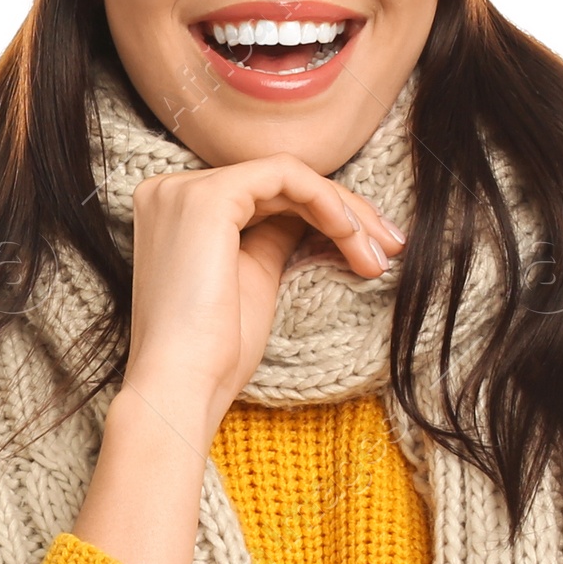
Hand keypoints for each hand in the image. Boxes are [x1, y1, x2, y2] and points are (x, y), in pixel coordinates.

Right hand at [73, 157, 403, 563]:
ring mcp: (185, 190)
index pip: (265, 197)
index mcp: (177, 212)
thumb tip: (317, 214)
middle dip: (346, 214)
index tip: (372, 253)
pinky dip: (328, 202)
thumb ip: (275, 237)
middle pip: (279, 186)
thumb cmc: (214, 354)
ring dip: (346, 213)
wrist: (181, 387)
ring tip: (379, 256)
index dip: (326, 216)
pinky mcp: (209, 196)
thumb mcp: (254, 279)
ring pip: (289, 178)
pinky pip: (286, 176)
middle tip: (390, 250)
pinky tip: (353, 236)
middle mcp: (172, 192)